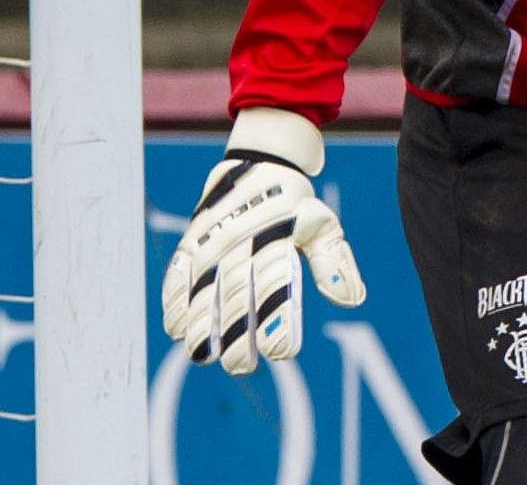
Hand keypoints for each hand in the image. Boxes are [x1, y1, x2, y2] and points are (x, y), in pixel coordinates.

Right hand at [161, 107, 366, 373]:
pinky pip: (179, 269)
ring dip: (201, 323)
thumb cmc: (296, 205)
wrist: (261, 160)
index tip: (280, 353)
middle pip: (238, 293)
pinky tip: (173, 326)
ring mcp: (213, 239)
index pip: (277, 286)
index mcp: (277, 238)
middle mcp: (243, 240)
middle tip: (240, 366)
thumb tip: (352, 299)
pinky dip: (174, 297)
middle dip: (236, 333)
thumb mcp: (322, 225)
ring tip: (202, 356)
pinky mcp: (192, 238)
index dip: (278, 321)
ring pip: (203, 286)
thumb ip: (334, 262)